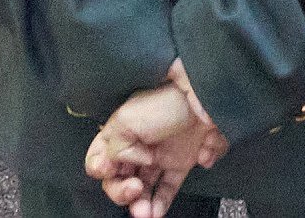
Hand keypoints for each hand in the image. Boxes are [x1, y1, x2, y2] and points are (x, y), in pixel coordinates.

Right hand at [83, 65, 230, 211]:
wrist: (204, 97)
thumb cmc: (165, 102)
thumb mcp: (126, 120)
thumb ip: (115, 148)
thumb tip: (126, 166)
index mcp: (119, 134)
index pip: (100, 159)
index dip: (101, 170)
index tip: (110, 172)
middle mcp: (137, 147)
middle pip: (120, 179)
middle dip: (122, 192)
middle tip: (134, 190)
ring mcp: (160, 156)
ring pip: (143, 189)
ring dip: (141, 204)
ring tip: (144, 213)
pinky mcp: (181, 162)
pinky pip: (168, 188)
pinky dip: (161, 202)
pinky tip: (157, 212)